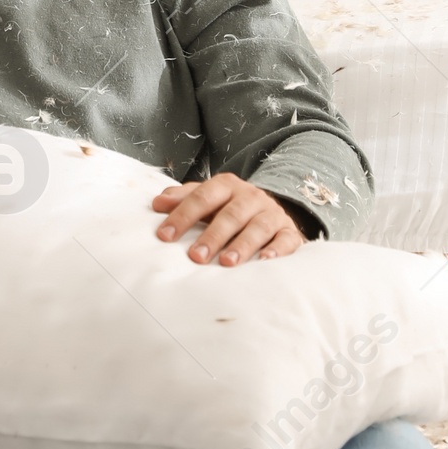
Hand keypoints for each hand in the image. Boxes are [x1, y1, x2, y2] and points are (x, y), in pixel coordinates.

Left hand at [151, 174, 304, 265]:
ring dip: (243, 245)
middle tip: (196, 256)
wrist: (270, 212)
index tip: (164, 236)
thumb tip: (157, 203)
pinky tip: (265, 261)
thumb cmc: (229, 208)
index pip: (202, 197)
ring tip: (227, 263)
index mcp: (227, 185)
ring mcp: (272, 213)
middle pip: (231, 214)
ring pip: (258, 227)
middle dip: (212, 236)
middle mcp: (251, 196)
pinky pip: (287, 239)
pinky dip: (278, 250)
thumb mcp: (207, 199)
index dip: (183, 216)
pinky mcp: (290, 231)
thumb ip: (183, 198)